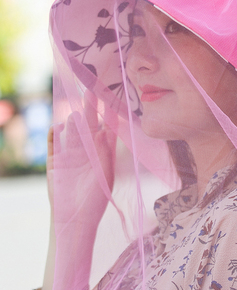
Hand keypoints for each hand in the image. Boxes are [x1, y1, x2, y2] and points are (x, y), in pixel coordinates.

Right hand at [48, 91, 116, 226]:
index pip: (106, 126)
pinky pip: (53, 142)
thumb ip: (105, 152)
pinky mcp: (54, 161)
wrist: (74, 218)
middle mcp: (86, 149)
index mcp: (102, 151)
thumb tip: (104, 130)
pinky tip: (57, 127)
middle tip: (91, 90)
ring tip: (76, 115)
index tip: (110, 95)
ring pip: (70, 130)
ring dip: (72, 121)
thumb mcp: (105, 173)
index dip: (107, 112)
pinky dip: (54, 134)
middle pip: (87, 124)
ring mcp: (69, 154)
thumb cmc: (95, 198)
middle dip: (89, 108)